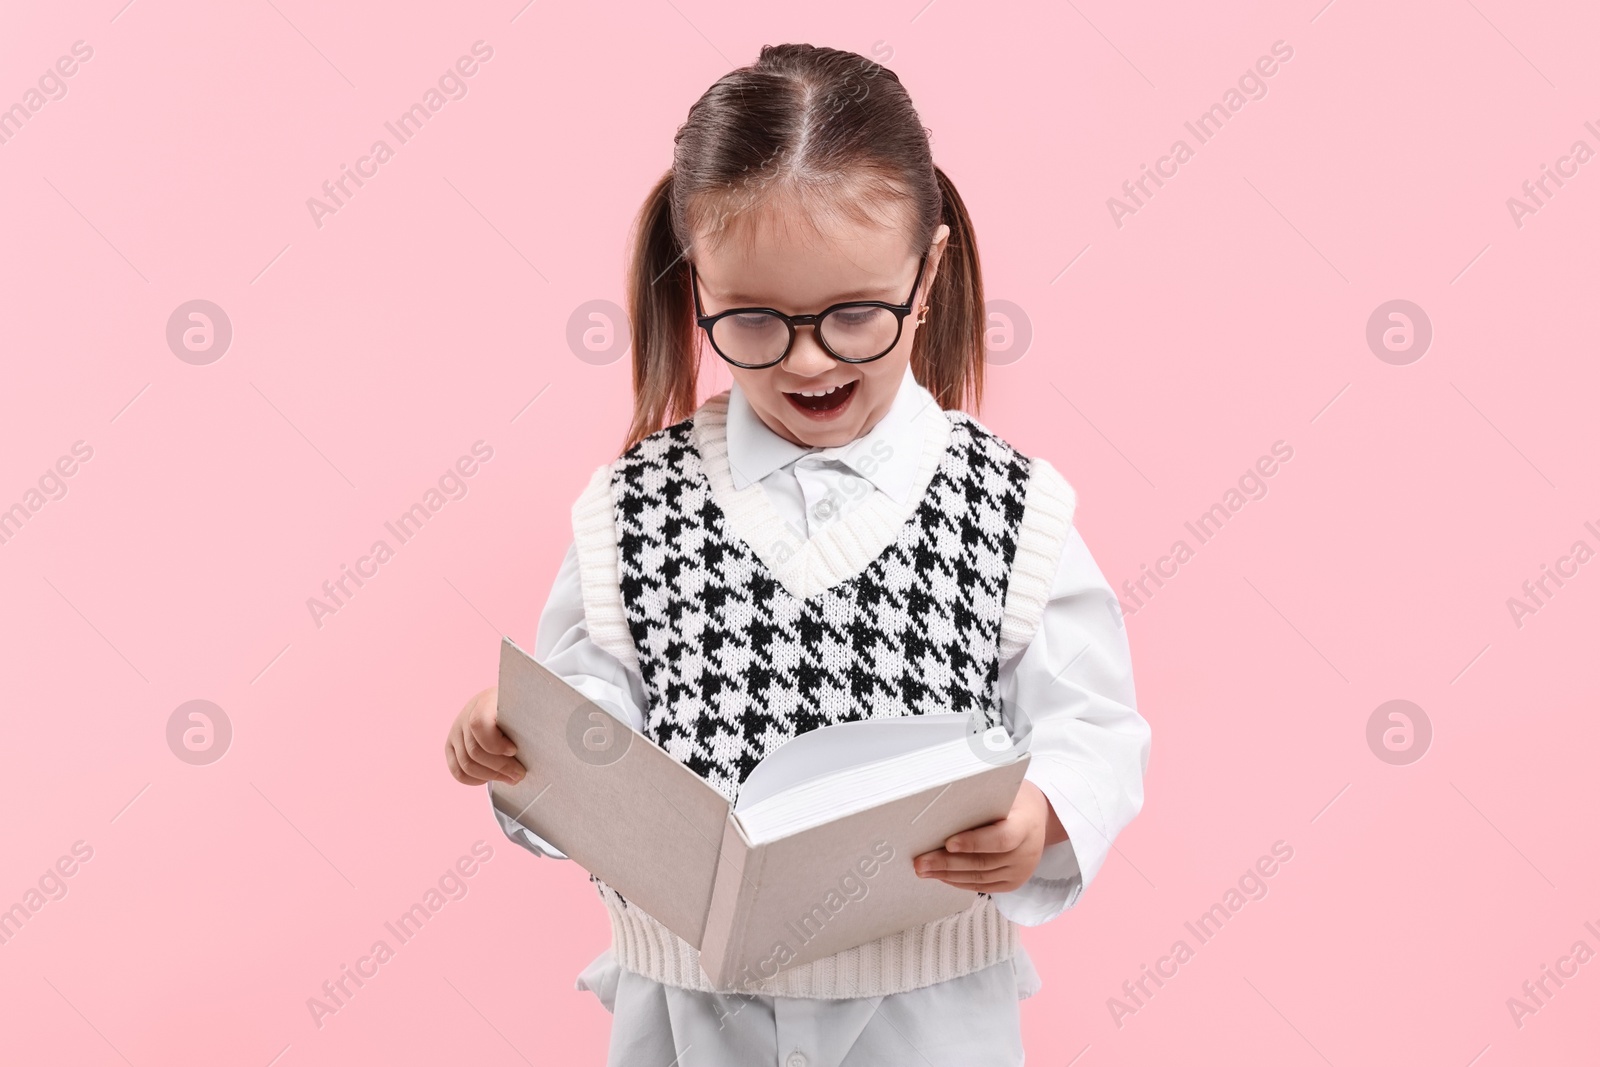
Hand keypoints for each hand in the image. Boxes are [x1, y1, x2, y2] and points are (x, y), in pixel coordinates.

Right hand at [444, 686, 524, 785]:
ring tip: (511, 778)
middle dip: (500, 767)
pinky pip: (458, 772)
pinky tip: (492, 778)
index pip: (479, 724)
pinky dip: (476, 780)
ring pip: (466, 765)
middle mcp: (465, 715)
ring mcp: (455, 731)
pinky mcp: (450, 746)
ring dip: (491, 776)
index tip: (514, 750)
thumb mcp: (525, 708)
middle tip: (520, 774)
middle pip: (475, 751)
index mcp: (485, 701)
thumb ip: (529, 720)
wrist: (502, 704)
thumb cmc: (520, 710)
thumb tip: (546, 739)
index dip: (495, 743)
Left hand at [912, 781, 1063, 892]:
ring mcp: (1021, 871)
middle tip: (921, 861)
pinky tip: (940, 876)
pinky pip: (982, 886)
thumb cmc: (1013, 799)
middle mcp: (1027, 853)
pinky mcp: (1013, 883)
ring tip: (923, 870)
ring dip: (947, 875)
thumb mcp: (1004, 791)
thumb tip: (940, 804)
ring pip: (979, 878)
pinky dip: (958, 881)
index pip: (1002, 839)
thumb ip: (981, 801)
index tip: (948, 843)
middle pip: (983, 863)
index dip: (974, 843)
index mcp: (1026, 825)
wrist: (1037, 817)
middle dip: (948, 863)